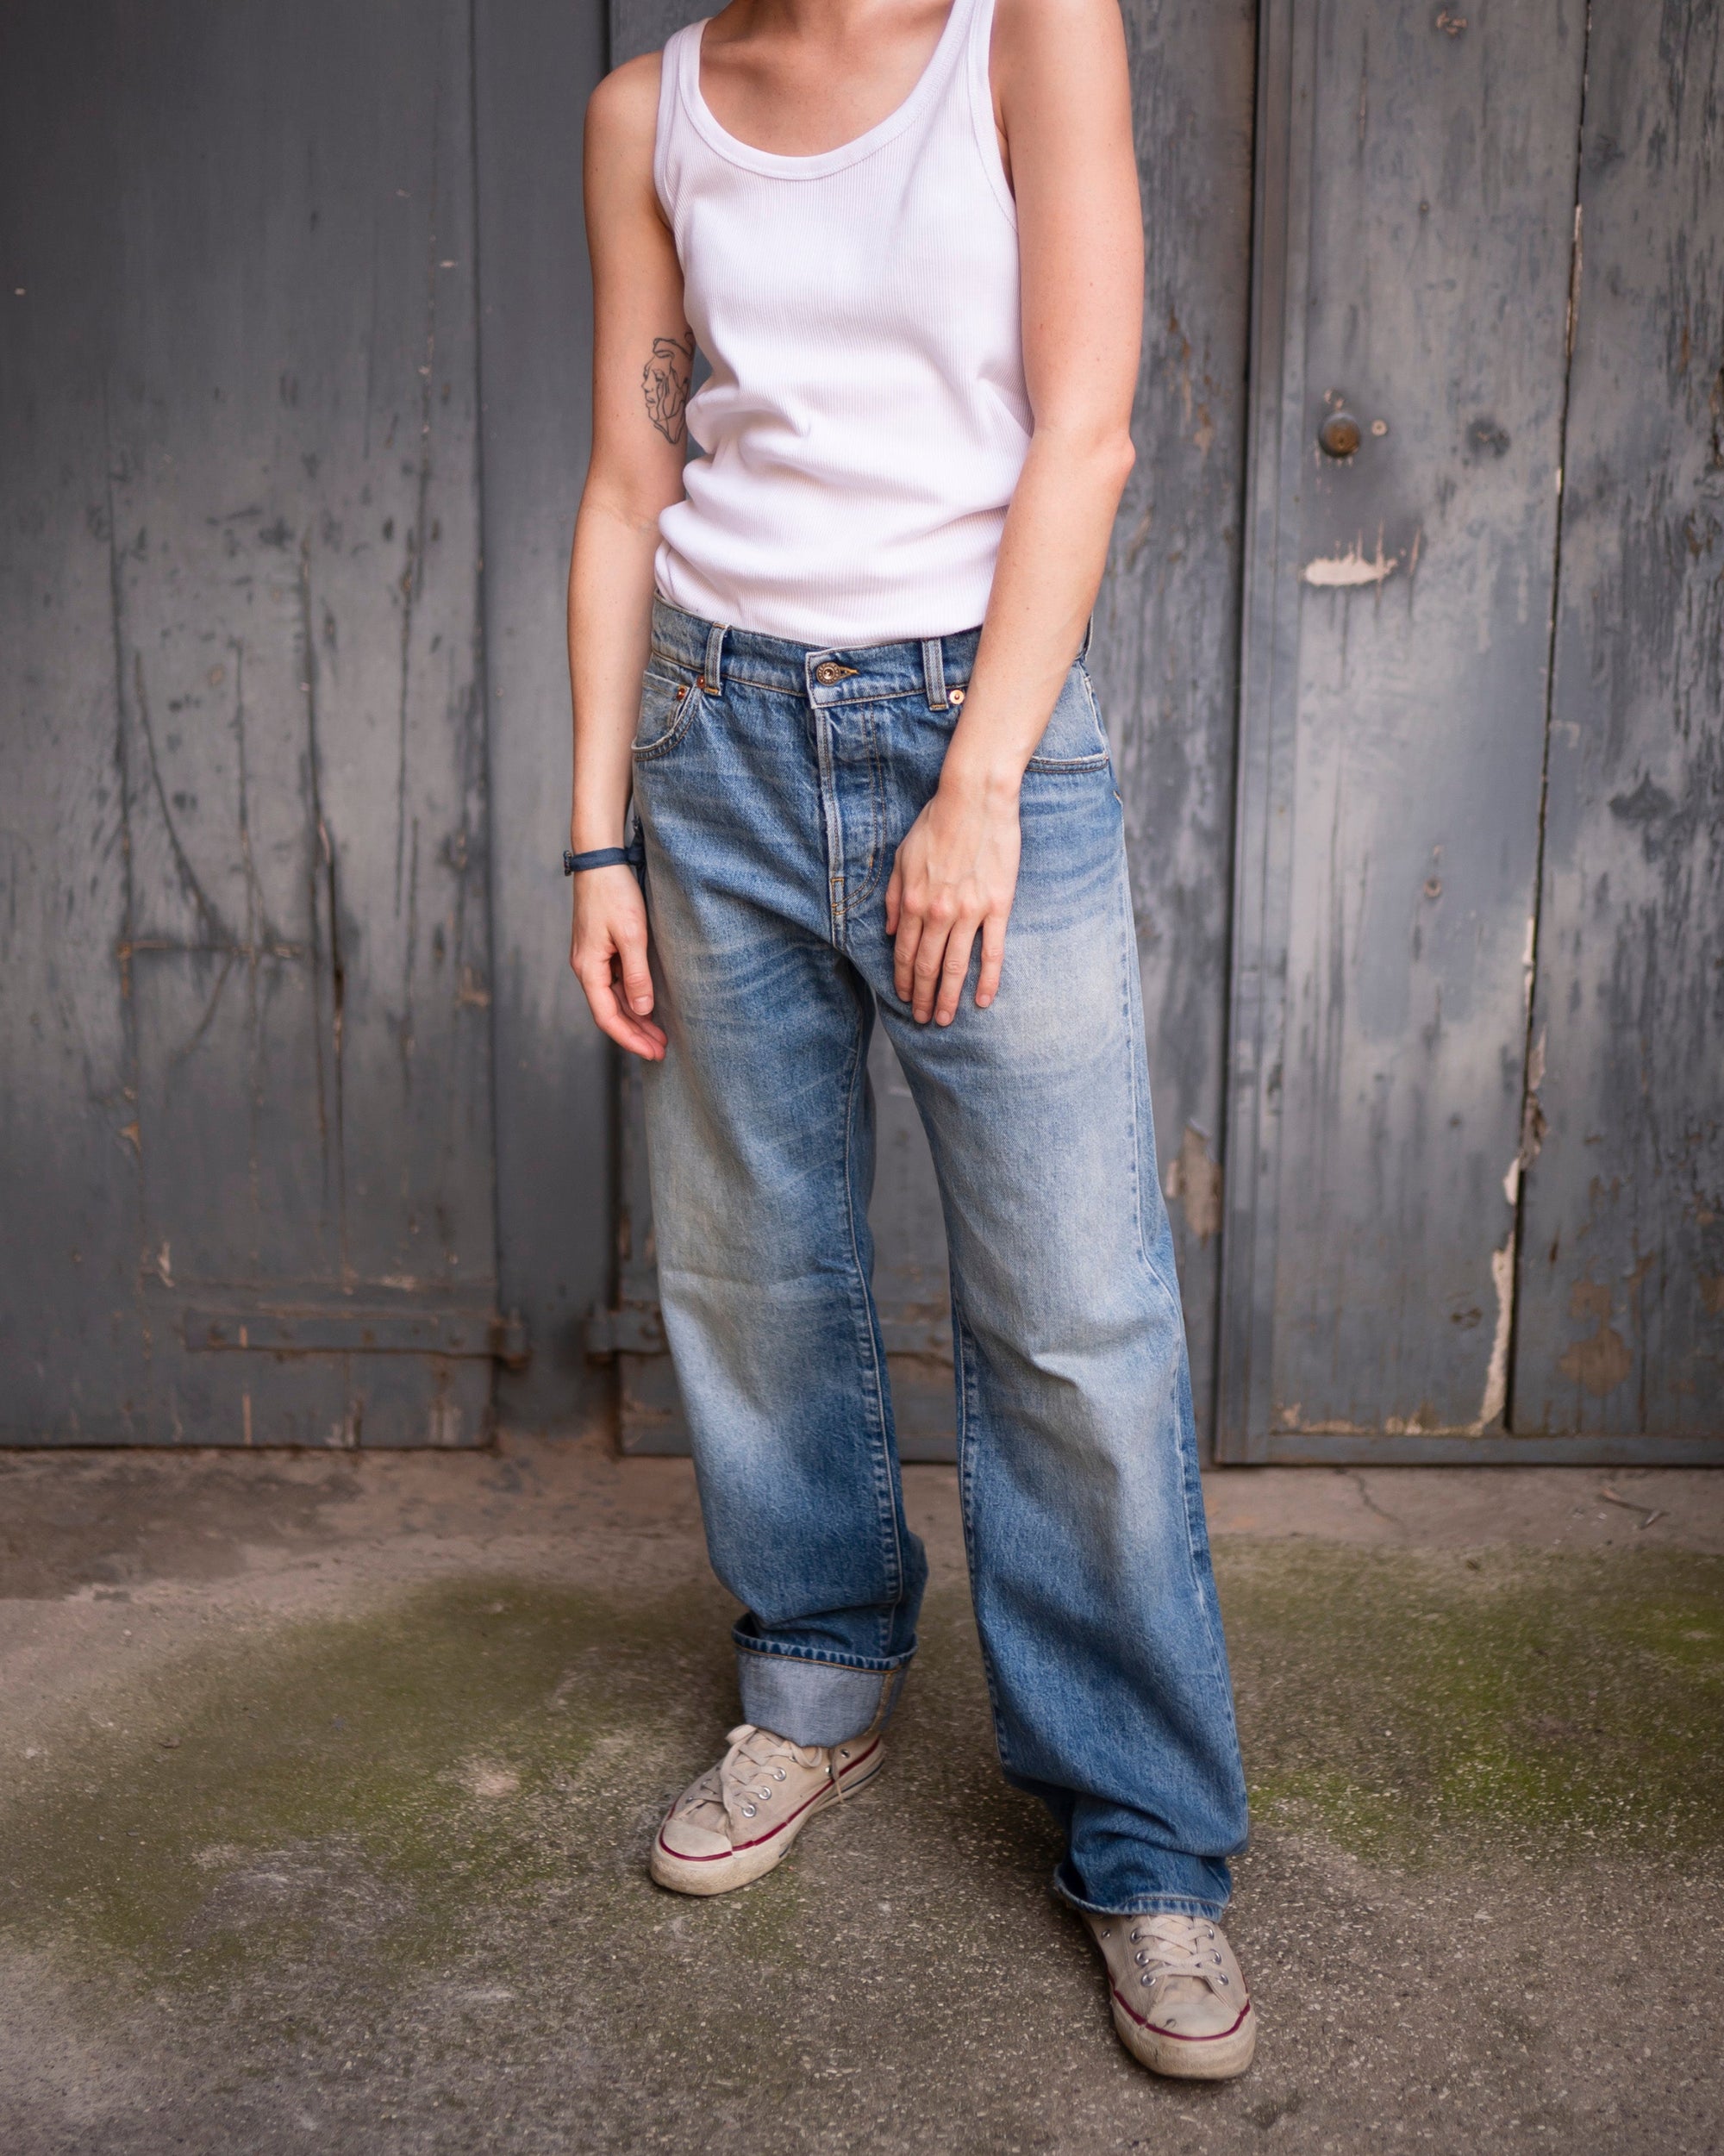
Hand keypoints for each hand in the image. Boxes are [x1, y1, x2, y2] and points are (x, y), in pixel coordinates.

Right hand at [569, 865, 666, 1059]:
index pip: (607, 1016)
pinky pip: (614, 984)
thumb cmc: (614, 893)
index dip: (630, 1038)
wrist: (600, 860)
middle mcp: (586, 967)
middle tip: (661, 1051)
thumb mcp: (632, 935)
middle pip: (610, 1012)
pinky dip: (631, 1000)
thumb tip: (642, 1010)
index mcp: (588, 968)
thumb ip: (637, 975)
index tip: (653, 1052)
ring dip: (635, 1019)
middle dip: (635, 1034)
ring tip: (659, 1036)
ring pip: (613, 999)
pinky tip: (648, 1008)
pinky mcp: (600, 949)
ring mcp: (592, 959)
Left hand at [885, 776, 1021, 1024]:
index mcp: (913, 901)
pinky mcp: (998, 906)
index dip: (904, 980)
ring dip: (948, 997)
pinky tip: (982, 1001)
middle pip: (928, 967)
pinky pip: (992, 952)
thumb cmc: (936, 822)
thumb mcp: (902, 857)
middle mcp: (938, 912)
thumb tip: (890, 931)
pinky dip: (988, 980)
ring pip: (956, 966)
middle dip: (924, 998)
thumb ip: (893, 897)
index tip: (905, 999)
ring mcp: (970, 912)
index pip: (905, 953)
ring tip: (946, 1020)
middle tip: (924, 1020)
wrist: (975, 798)